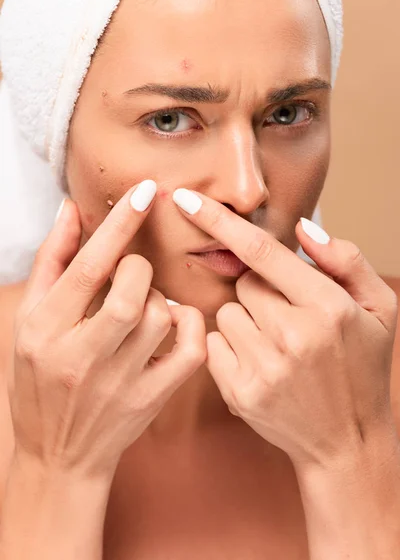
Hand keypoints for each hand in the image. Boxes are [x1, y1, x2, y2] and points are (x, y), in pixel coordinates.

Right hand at [11, 181, 206, 480]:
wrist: (59, 454)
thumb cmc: (40, 380)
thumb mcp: (30, 319)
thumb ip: (51, 261)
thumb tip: (71, 209)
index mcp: (45, 331)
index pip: (88, 268)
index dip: (119, 225)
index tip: (146, 191)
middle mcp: (81, 357)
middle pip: (131, 293)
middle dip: (139, 269)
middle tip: (132, 274)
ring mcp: (120, 382)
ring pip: (162, 317)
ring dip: (160, 298)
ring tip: (143, 306)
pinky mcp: (150, 399)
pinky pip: (190, 352)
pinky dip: (192, 326)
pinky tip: (175, 323)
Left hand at [172, 188, 398, 469]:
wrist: (347, 441)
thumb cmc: (363, 367)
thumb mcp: (380, 308)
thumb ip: (346, 261)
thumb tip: (303, 228)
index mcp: (327, 307)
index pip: (262, 252)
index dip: (219, 220)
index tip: (185, 198)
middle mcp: (293, 336)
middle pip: (244, 282)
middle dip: (261, 289)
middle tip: (288, 315)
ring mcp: (263, 367)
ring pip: (227, 312)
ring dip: (247, 319)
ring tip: (278, 343)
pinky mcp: (239, 392)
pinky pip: (214, 343)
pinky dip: (231, 345)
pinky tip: (260, 361)